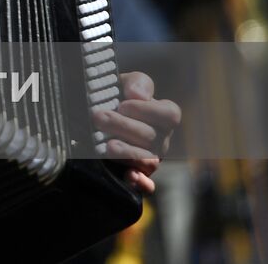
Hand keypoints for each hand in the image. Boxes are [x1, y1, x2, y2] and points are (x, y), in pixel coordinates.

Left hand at [94, 71, 180, 194]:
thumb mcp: (125, 83)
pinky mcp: (139, 175)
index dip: (147, 111)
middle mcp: (161, 139)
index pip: (170, 115)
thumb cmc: (116, 97)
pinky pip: (147, 184)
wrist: (97, 116)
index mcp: (164, 116)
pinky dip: (141, 183)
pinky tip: (129, 177)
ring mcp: (152, 159)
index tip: (123, 105)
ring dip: (126, 152)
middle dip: (123, 127)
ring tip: (106, 146)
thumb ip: (137, 83)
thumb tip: (137, 94)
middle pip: (151, 137)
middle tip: (98, 118)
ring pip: (148, 160)